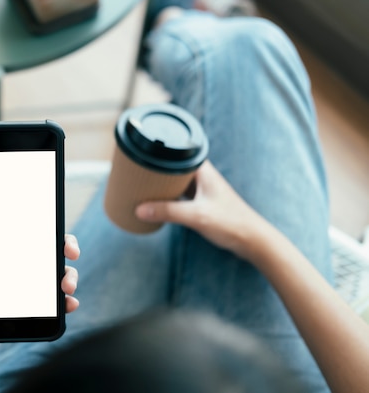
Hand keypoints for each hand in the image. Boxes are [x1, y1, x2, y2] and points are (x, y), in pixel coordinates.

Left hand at [0, 198, 81, 392]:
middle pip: (44, 250)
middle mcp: (6, 265)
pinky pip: (46, 304)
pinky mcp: (17, 309)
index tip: (56, 225)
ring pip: (50, 275)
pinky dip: (62, 302)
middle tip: (71, 253)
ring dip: (67, 276)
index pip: (21, 230)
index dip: (43, 224)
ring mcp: (14, 287)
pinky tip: (67, 304)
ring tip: (67, 287)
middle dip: (65, 247)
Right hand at [135, 161, 268, 259]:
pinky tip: (160, 203)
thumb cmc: (231, 223)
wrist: (253, 240)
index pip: (179, 153)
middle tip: (138, 173)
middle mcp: (204, 177)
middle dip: (159, 171)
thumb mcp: (195, 216)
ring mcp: (204, 191)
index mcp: (204, 171)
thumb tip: (139, 210)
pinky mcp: (204, 204)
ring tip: (144, 188)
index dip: (162, 153)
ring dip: (164, 185)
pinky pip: (182, 196)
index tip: (144, 156)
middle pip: (176, 168)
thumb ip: (167, 212)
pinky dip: (170, 198)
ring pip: (178, 183)